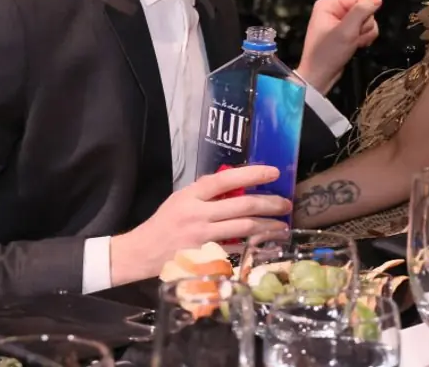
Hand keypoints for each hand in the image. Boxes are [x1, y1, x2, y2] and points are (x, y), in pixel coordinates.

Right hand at [109, 165, 289, 284]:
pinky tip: (266, 244)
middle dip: (270, 203)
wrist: (142, 252)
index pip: (226, 179)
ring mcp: (202, 237)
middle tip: (286, 203)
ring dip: (268, 226)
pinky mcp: (206, 257)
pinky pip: (236, 249)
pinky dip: (253, 246)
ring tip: (283, 225)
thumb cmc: (164, 222)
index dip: (252, 174)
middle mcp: (198, 215)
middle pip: (242, 206)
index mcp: (191, 195)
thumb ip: (206, 192)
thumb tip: (238, 183)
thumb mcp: (181, 199)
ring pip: (244, 228)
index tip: (274, 172)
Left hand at [297, 0, 381, 93]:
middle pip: (365, 8)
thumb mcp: (346, 31)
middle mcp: (334, 10)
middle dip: (363, 25)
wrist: (320, 76)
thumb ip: (361, 11)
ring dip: (364, 34)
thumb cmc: (326, 55)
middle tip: (352, 37)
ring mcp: (341, 21)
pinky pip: (364, 29)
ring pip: (367, 20)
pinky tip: (355, 45)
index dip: (362, 12)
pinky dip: (363, 39)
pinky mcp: (347, 32)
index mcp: (329, 4)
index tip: (355, 26)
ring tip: (352, 43)